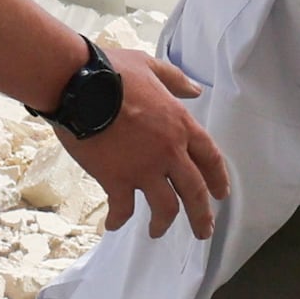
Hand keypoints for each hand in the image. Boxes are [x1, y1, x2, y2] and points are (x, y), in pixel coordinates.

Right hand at [59, 49, 227, 238]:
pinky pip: (123, 208)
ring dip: (163, 223)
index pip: (210, 158)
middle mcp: (169, 151)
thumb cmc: (111, 72)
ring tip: (157, 232)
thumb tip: (195, 90)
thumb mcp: (151, 66)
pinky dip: (119, 219)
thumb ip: (175, 80)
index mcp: (180, 124)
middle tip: (203, 231)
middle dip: (202, 215)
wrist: (78, 85)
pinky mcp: (117, 179)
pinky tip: (114, 225)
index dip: (218, 179)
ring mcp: (144, 168)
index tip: (221, 194)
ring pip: (166, 207)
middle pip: (195, 192)